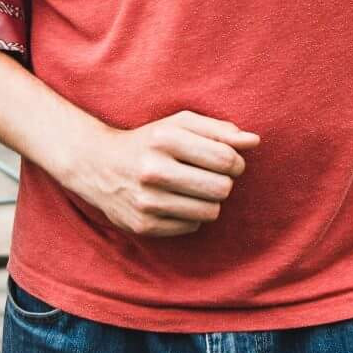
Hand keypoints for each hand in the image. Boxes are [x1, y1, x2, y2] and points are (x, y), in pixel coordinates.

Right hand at [58, 111, 259, 236]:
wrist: (97, 165)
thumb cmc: (149, 141)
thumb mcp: (179, 124)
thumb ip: (219, 130)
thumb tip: (254, 141)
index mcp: (164, 139)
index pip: (226, 158)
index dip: (236, 162)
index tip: (228, 161)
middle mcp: (153, 170)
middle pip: (222, 188)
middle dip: (223, 183)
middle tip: (211, 176)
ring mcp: (147, 201)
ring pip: (210, 212)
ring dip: (208, 201)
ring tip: (192, 189)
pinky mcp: (143, 226)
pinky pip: (191, 227)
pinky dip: (189, 217)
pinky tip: (173, 202)